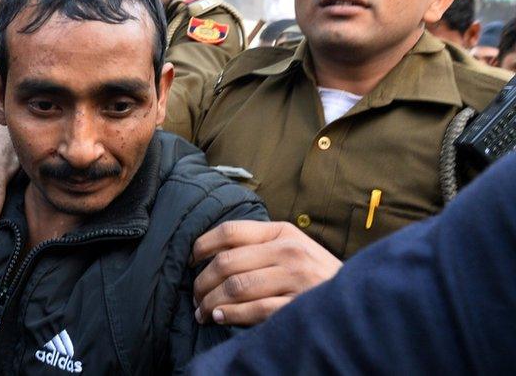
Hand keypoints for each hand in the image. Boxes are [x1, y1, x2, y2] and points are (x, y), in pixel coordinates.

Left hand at [191, 220, 341, 325]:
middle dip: (202, 283)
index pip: (230, 231)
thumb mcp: (292, 247)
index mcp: (282, 232)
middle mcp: (289, 252)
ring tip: (202, 312)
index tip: (190, 261)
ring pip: (236, 287)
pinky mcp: (299, 305)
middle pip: (227, 263)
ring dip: (211, 302)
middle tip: (195, 296)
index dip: (202, 246)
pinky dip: (231, 315)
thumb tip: (210, 255)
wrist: (358, 297)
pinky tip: (220, 318)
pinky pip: (255, 310)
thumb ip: (258, 245)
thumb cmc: (316, 273)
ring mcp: (296, 279)